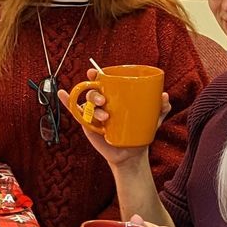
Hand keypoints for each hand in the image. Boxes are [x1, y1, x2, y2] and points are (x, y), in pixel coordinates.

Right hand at [56, 69, 171, 167]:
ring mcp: (93, 113)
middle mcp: (102, 102)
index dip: (98, 74)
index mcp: (115, 97)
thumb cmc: (140, 132)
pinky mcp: (87, 124)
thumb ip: (161, 108)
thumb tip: (164, 97)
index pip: (104, 82)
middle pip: (92, 91)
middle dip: (94, 93)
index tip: (96, 72)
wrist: (132, 153)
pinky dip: (65, 101)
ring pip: (86, 103)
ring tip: (104, 117)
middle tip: (104, 101)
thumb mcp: (153, 119)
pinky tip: (62, 94)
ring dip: (90, 105)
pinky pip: (74, 111)